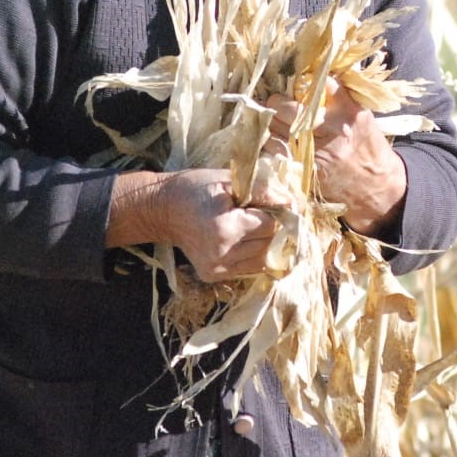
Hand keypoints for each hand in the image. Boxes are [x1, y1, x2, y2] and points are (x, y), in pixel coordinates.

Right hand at [107, 168, 286, 281]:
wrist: (163, 210)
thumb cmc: (195, 188)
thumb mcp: (228, 180)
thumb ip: (264, 191)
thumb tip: (293, 203)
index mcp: (225, 229)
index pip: (271, 225)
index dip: (276, 212)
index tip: (270, 201)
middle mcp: (221, 255)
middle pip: (269, 244)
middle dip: (271, 227)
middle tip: (260, 211)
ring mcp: (216, 269)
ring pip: (263, 259)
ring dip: (264, 242)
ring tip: (249, 225)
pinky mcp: (213, 276)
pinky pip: (248, 268)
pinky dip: (252, 253)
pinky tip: (240, 238)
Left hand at [266, 77, 407, 237]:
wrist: (379, 186)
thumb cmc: (369, 146)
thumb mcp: (363, 116)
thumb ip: (340, 96)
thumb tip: (315, 74)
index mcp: (349, 112)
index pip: (320, 85)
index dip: (303, 80)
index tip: (295, 80)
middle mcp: (333, 130)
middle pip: (290, 109)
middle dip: (277, 102)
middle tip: (275, 100)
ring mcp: (317, 152)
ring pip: (277, 130)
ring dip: (271, 122)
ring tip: (273, 119)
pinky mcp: (306, 170)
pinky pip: (277, 151)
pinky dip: (272, 142)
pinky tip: (275, 138)